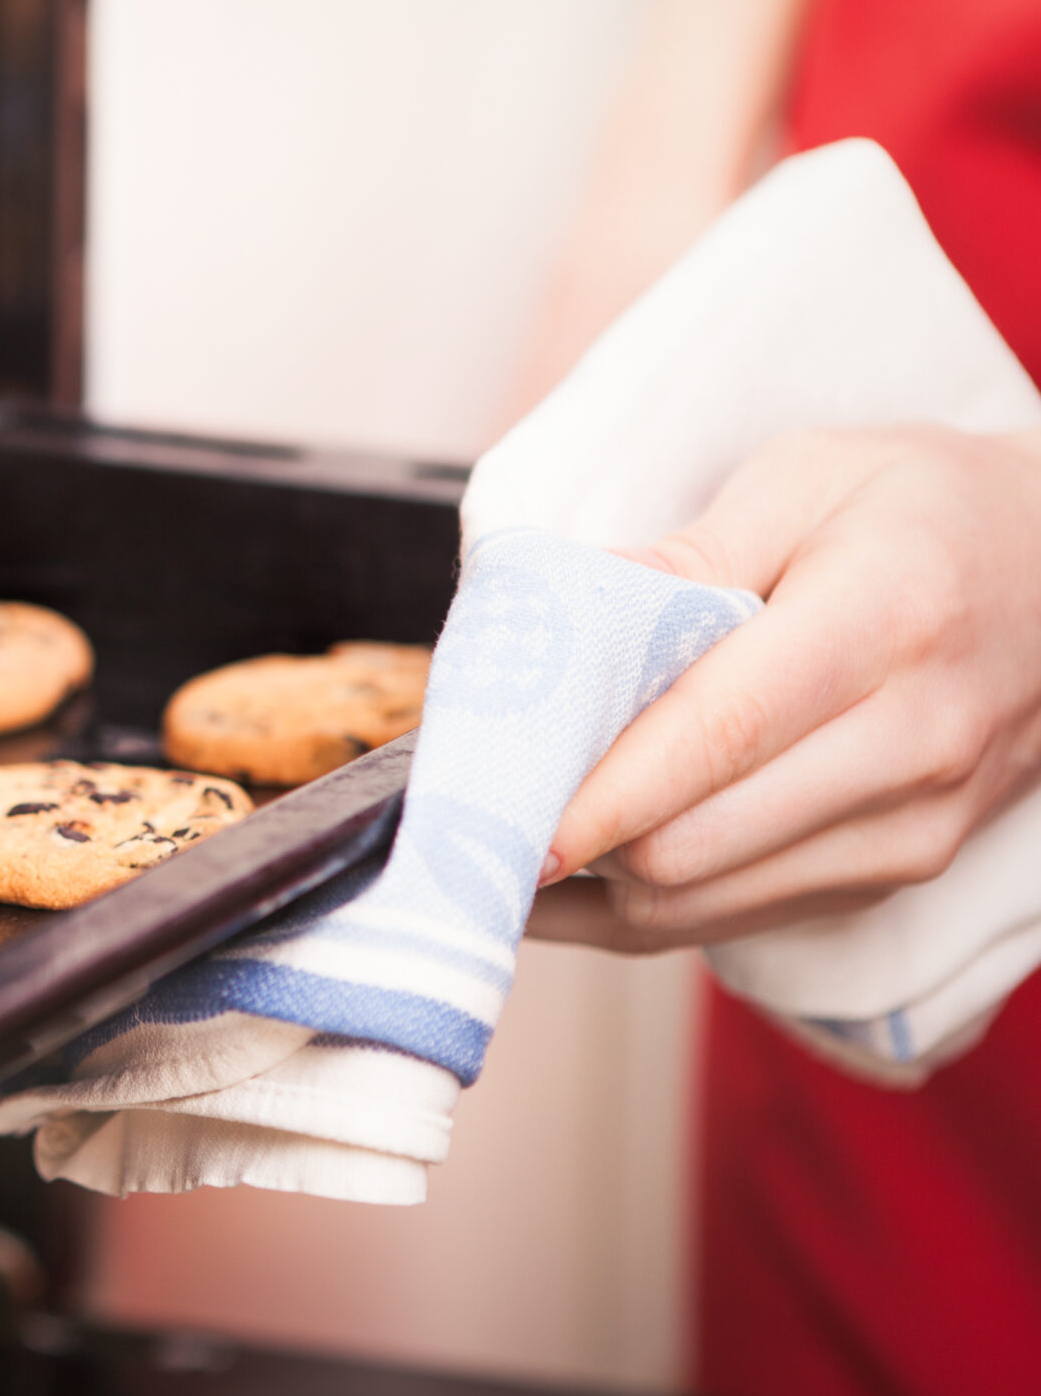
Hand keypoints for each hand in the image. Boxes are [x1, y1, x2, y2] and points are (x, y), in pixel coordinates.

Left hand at [528, 424, 1040, 951]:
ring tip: (504, 839)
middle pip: (696, 844)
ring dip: (592, 887)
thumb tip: (566, 623)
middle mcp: (911, 745)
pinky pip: (734, 919)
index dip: (599, 791)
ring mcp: (912, 829)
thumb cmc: (923, 509)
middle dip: (571, 839)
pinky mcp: (894, 874)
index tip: (498, 813)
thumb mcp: (809, 476)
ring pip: (704, 905)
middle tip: (473, 810)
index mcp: (884, 624)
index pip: (718, 736)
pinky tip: (573, 866)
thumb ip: (686, 554)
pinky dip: (640, 905)